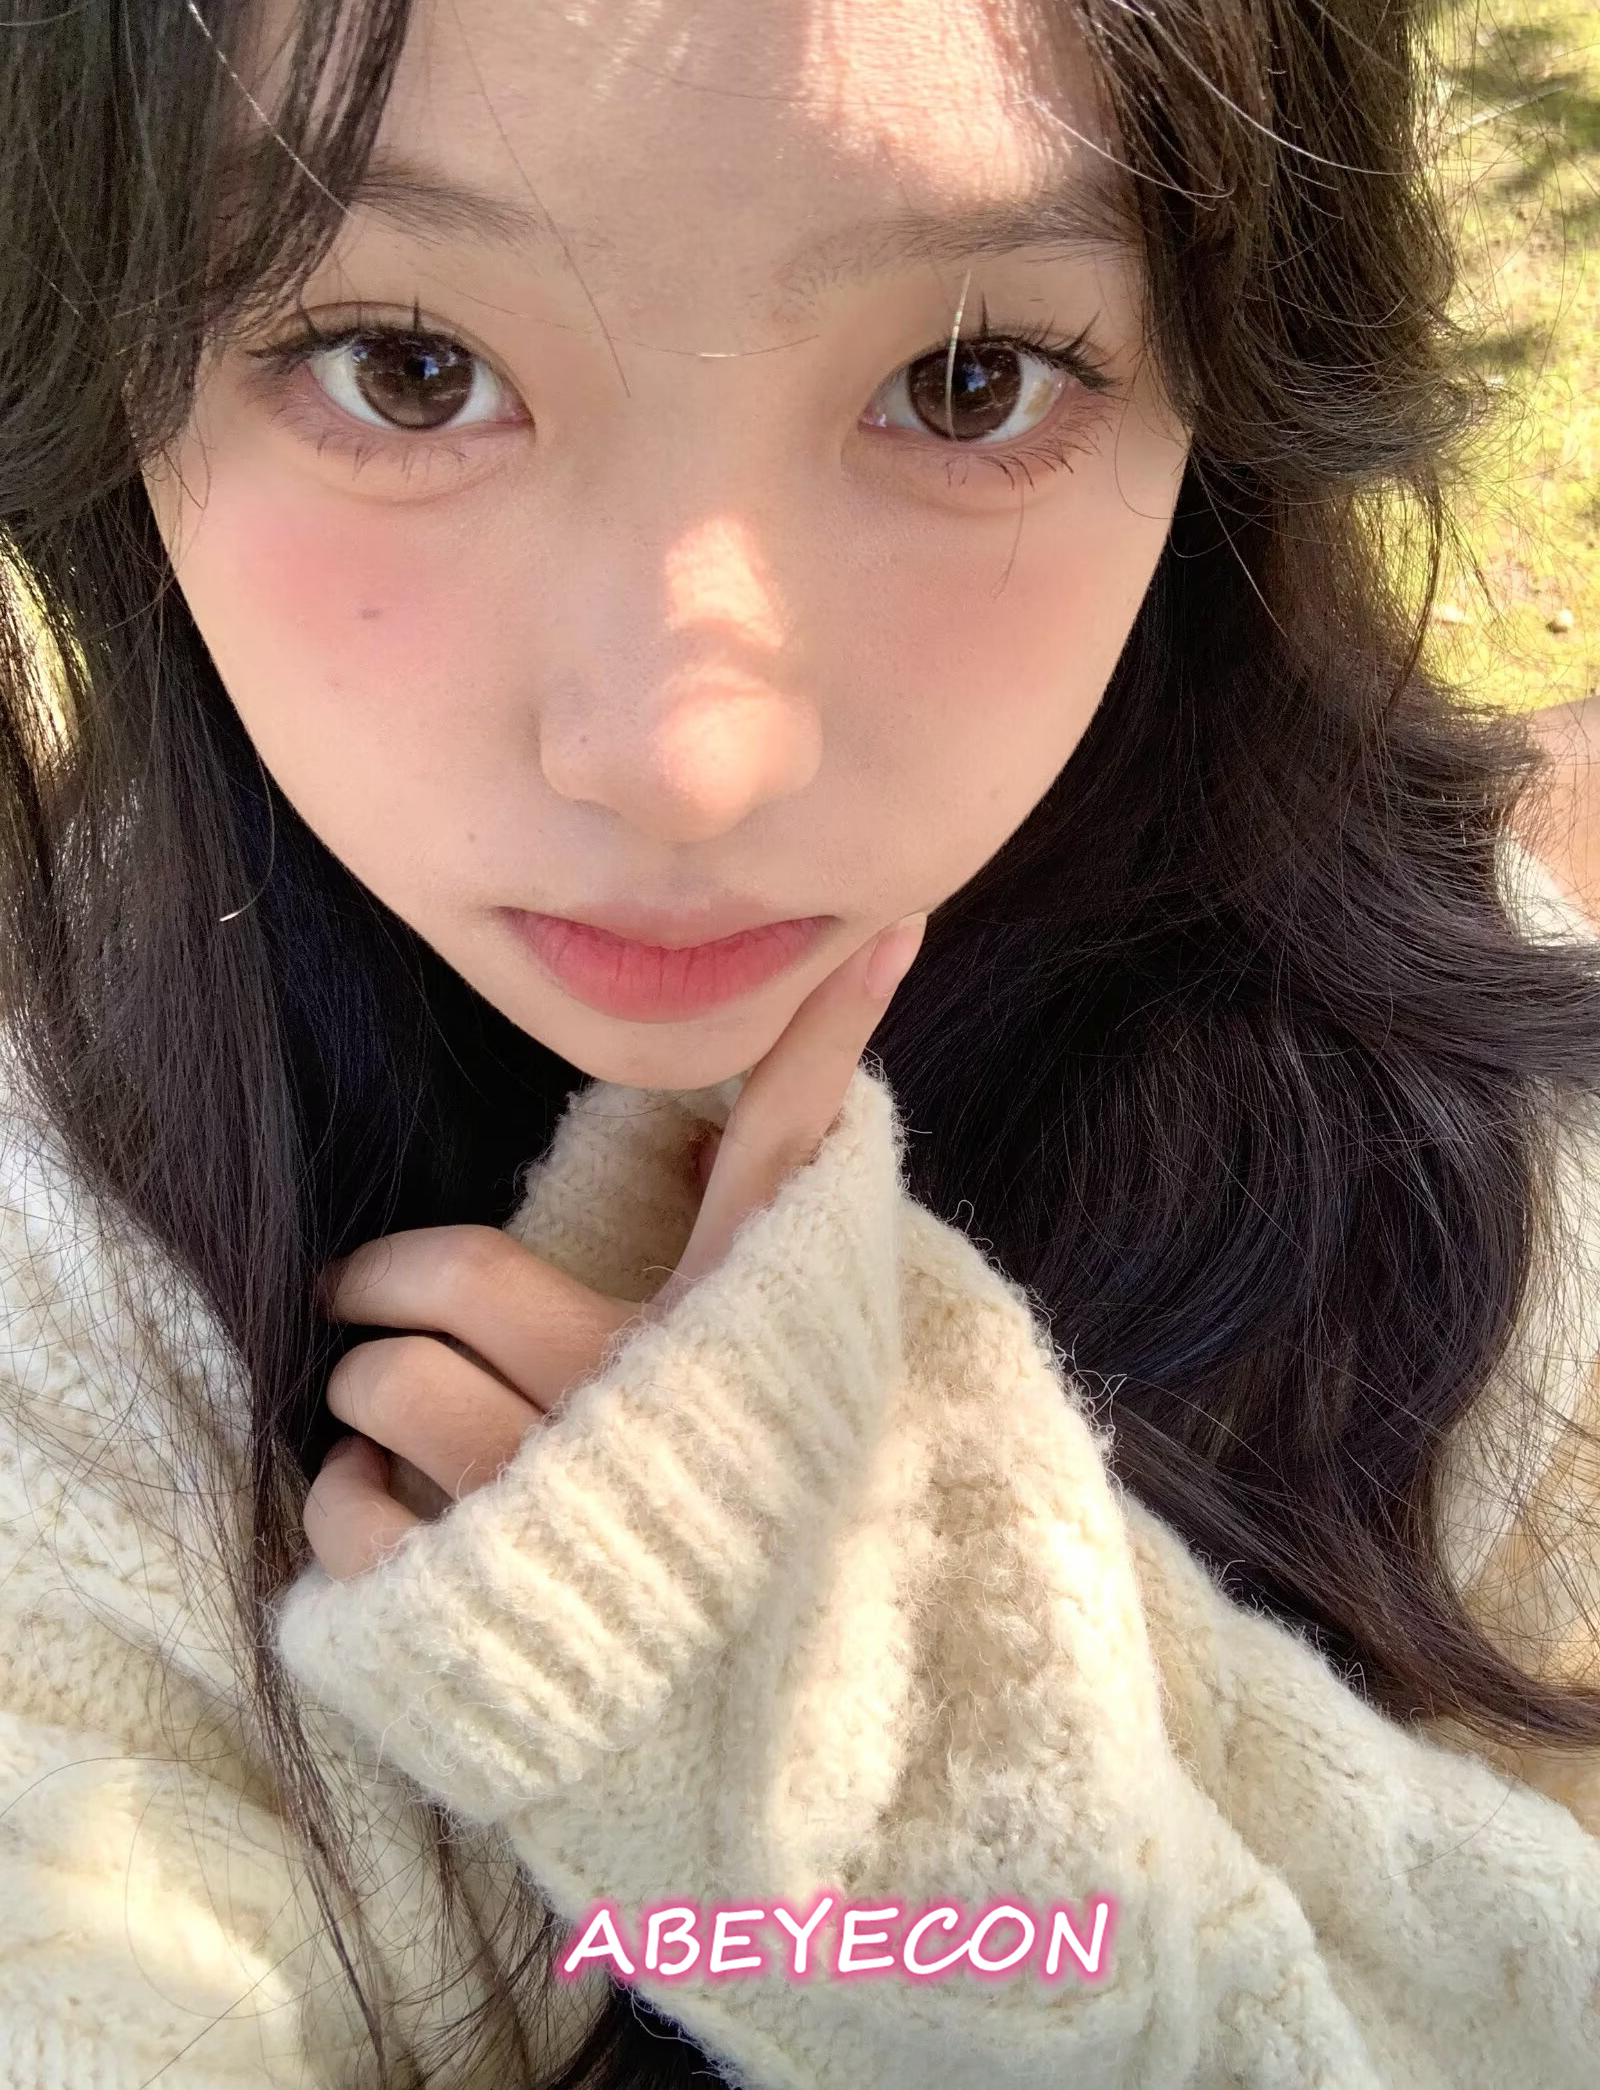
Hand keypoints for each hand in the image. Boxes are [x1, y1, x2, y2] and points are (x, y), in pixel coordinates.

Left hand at [302, 912, 928, 1581]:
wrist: (753, 1721)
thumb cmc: (744, 1498)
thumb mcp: (789, 1351)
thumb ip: (795, 1171)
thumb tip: (875, 968)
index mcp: (732, 1345)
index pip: (769, 1158)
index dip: (789, 1056)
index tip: (843, 955)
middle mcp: (642, 1418)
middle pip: (457, 1283)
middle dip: (386, 1279)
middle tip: (375, 1293)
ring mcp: (551, 1517)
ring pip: (391, 1389)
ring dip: (370, 1394)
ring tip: (395, 1412)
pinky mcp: (464, 1612)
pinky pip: (351, 1515)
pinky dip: (348, 1503)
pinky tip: (393, 1507)